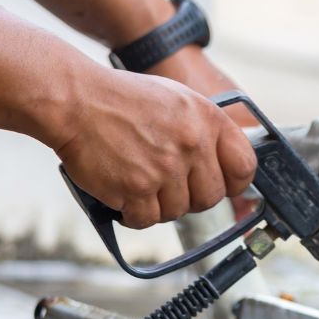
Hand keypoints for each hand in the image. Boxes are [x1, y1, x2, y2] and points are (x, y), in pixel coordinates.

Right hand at [50, 66, 256, 228]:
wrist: (75, 99)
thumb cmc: (122, 100)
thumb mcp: (177, 100)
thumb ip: (204, 131)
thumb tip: (224, 168)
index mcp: (208, 120)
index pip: (243, 167)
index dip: (234, 183)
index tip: (222, 187)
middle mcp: (191, 144)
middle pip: (210, 197)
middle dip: (191, 198)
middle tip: (168, 187)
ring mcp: (165, 167)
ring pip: (178, 211)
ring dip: (158, 205)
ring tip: (139, 184)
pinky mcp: (136, 187)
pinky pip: (147, 219)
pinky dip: (134, 215)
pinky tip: (124, 198)